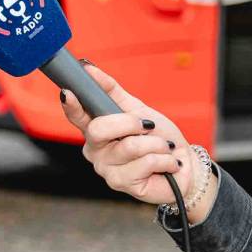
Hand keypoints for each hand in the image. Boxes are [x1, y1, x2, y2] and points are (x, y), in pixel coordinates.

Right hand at [59, 63, 214, 219]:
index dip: (70, 105)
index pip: (76, 116)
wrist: (184, 166)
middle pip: (99, 129)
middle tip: (148, 126)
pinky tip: (167, 164)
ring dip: (156, 143)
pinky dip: (164, 159)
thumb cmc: (159, 137)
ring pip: (129, 145)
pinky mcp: (121, 184)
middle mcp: (94, 150)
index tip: (67, 92)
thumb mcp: (137, 109)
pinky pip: (146, 162)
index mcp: (95, 130)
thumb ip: (111, 90)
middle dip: (130, 122)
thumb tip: (88, 67)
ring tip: (162, 148)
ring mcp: (105, 168)